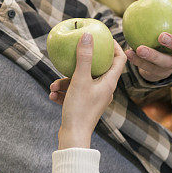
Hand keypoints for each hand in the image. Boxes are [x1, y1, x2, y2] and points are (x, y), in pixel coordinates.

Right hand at [49, 34, 126, 148]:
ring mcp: (94, 98)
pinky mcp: (84, 106)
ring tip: (53, 86)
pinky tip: (52, 95)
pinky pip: (74, 93)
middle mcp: (104, 90)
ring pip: (81, 82)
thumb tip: (88, 35)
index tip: (104, 37)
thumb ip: (84, 57)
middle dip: (80, 63)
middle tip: (75, 52)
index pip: (119, 60)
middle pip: (97, 69)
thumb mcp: (80, 80)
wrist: (73, 137)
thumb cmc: (79, 108)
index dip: (114, 46)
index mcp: (109, 82)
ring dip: (65, 82)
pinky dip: (63, 92)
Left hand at [125, 0, 171, 81]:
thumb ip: (155, 5)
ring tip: (140, 48)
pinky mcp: (162, 73)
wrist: (153, 58)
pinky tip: (128, 52)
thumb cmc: (158, 29)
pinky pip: (149, 67)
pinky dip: (138, 60)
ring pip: (167, 61)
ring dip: (153, 55)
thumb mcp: (158, 18)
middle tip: (161, 36)